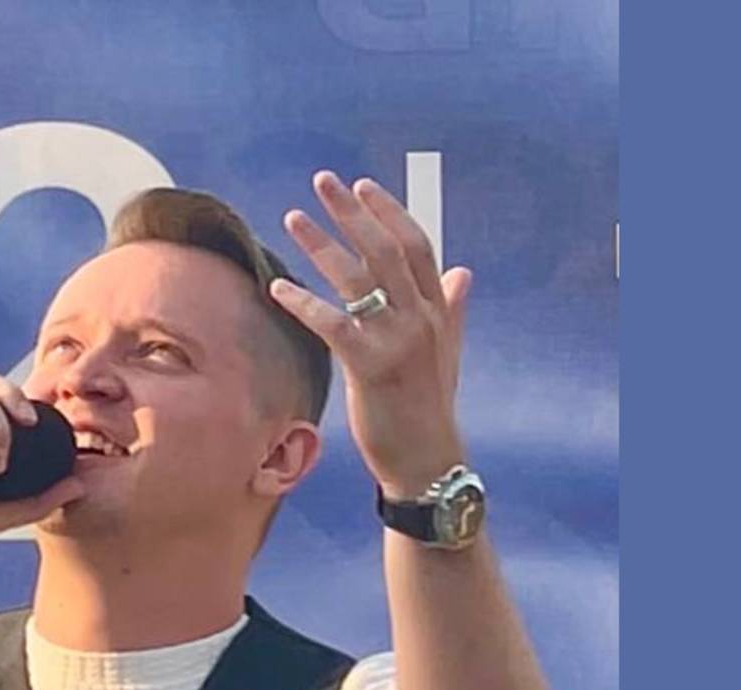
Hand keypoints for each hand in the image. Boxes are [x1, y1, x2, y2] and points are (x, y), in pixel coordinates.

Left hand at [269, 171, 473, 496]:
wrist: (427, 457)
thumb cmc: (429, 405)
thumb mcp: (448, 351)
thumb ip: (452, 308)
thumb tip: (462, 271)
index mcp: (438, 310)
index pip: (417, 245)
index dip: (389, 211)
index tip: (363, 185)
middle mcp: (421, 319)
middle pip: (385, 249)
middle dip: (352, 211)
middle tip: (323, 182)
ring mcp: (397, 342)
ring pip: (358, 279)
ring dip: (322, 244)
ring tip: (292, 218)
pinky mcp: (371, 368)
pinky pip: (332, 324)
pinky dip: (304, 302)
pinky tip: (279, 287)